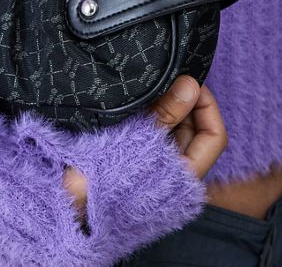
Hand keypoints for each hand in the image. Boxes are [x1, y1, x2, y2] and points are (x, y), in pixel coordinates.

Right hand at [62, 75, 226, 222]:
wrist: (66, 204)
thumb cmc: (103, 174)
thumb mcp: (137, 137)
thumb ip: (167, 112)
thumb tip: (191, 84)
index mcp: (184, 176)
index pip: (215, 136)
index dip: (207, 106)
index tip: (189, 81)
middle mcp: (176, 177)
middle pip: (196, 132)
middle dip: (186, 103)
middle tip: (166, 78)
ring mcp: (158, 174)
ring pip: (175, 133)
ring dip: (167, 109)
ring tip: (149, 90)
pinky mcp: (140, 168)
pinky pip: (156, 138)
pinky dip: (152, 120)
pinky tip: (137, 106)